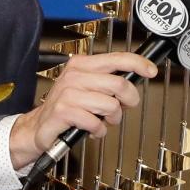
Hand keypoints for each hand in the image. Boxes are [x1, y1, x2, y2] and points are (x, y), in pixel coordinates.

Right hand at [9, 52, 156, 168]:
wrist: (38, 127)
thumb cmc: (67, 107)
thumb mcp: (88, 88)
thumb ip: (108, 82)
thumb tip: (135, 81)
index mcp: (82, 64)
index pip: (117, 58)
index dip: (138, 64)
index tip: (151, 71)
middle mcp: (75, 75)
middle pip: (119, 84)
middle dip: (129, 101)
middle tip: (122, 109)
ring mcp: (68, 92)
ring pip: (110, 105)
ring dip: (113, 119)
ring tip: (103, 121)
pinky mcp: (63, 111)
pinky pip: (96, 123)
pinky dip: (99, 131)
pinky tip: (92, 130)